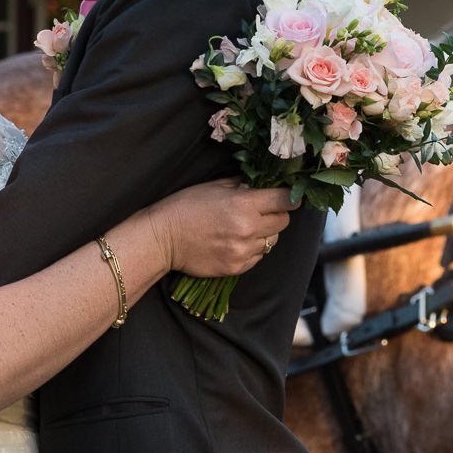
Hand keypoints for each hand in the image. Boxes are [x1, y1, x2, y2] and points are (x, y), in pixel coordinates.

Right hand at [143, 180, 292, 279]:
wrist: (163, 239)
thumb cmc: (185, 207)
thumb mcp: (214, 186)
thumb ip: (242, 185)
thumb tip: (261, 183)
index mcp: (244, 204)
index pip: (285, 201)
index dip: (289, 198)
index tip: (288, 198)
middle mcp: (248, 229)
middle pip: (283, 222)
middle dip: (276, 215)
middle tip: (262, 212)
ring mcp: (243, 251)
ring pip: (272, 241)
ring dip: (264, 234)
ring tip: (244, 229)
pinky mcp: (236, 268)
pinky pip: (258, 257)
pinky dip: (252, 250)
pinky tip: (235, 242)